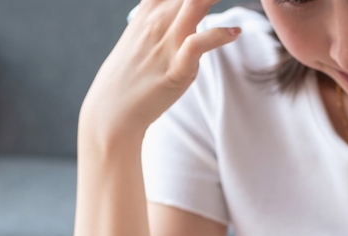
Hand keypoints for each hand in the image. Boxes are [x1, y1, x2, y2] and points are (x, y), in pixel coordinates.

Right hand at [81, 0, 240, 142]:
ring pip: (195, 3)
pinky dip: (219, 35)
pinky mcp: (176, 69)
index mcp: (150, 8)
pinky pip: (198, 44)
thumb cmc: (130, 75)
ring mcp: (166, 43)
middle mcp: (158, 20)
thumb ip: (163, 17)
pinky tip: (234, 33)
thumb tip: (181, 12)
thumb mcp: (143, 35)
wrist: (112, 112)